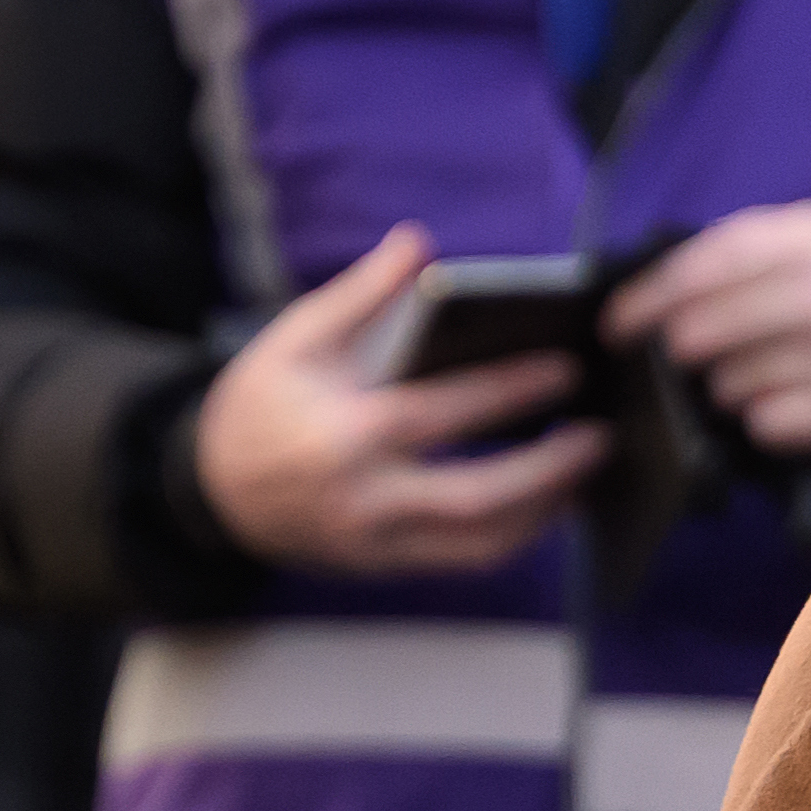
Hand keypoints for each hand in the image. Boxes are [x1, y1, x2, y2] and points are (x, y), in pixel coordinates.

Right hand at [196, 224, 606, 573]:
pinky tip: (552, 501)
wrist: (209, 487)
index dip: (511, 390)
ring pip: (483, 541)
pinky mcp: (385, 568)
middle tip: (601, 435)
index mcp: (342, 432)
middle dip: (550, 468)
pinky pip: (467, 560)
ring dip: (546, 508)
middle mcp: (363, 497)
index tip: (566, 367)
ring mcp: (376, 541)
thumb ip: (361, 293)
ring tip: (590, 467)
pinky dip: (518, 533)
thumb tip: (417, 242)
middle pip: (478, 495)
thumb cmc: (262, 403)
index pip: (442, 412)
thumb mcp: (296, 339)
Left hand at [603, 202, 810, 453]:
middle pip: (703, 335)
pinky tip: (778, 400)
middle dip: (681, 350)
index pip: (696, 274)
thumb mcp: (808, 229)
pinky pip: (774, 425)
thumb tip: (652, 297)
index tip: (617, 328)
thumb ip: (736, 252)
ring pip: (733, 386)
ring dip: (724, 385)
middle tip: (687, 355)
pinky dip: (762, 418)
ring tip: (746, 374)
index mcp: (805, 240)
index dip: (643, 305)